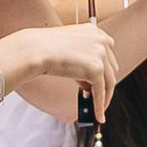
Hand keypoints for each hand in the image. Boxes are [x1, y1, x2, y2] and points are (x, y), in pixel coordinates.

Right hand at [0, 19, 121, 99]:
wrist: (35, 50)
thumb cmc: (44, 49)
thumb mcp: (70, 50)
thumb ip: (83, 63)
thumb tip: (89, 85)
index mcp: (95, 31)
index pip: (107, 53)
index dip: (104, 69)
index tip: (99, 81)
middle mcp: (101, 40)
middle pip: (111, 69)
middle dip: (103, 84)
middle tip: (94, 97)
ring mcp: (100, 53)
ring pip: (109, 82)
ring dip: (104, 98)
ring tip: (97, 110)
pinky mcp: (96, 68)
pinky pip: (101, 91)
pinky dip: (100, 105)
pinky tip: (98, 115)